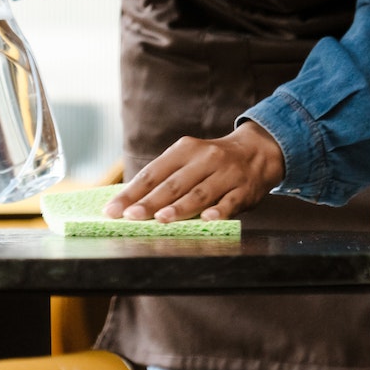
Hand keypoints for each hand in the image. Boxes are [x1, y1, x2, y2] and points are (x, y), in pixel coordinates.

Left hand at [105, 122, 285, 222]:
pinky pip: (230, 202)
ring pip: (200, 192)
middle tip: (131, 216)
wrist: (256, 152)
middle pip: (173, 184)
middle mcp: (205, 159)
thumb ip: (165, 177)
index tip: (113, 209)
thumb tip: (129, 201)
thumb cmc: (211, 162)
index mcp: (185, 150)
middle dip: (150, 201)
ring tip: (161, 219)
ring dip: (180, 207)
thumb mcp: (188, 159)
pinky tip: (207, 220)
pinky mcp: (244, 190)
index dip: (132, 192)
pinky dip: (218, 211)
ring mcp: (226, 174)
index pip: (153, 173)